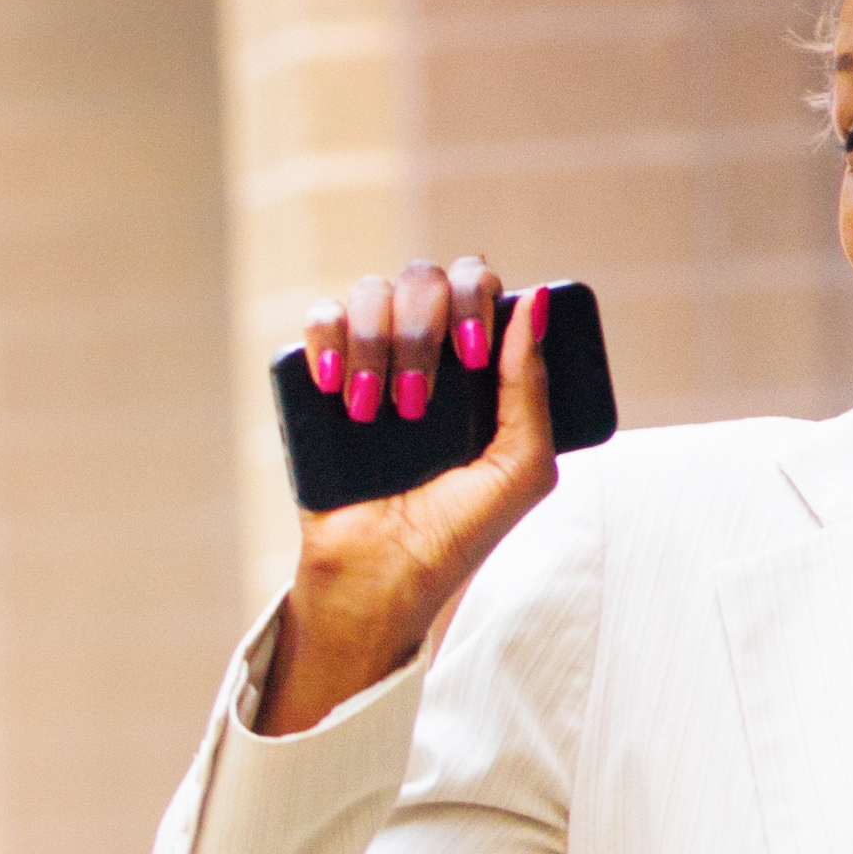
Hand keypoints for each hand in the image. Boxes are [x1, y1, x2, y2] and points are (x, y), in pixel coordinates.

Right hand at [255, 261, 557, 734]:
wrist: (378, 575)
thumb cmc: (454, 535)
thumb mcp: (522, 470)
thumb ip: (533, 390)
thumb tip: (533, 305)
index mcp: (478, 370)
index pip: (480, 288)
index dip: (477, 300)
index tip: (472, 355)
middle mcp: (425, 354)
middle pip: (425, 277)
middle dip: (423, 330)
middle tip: (419, 399)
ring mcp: (370, 361)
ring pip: (370, 293)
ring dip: (373, 345)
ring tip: (375, 413)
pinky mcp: (318, 378)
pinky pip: (320, 318)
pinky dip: (326, 339)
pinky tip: (337, 389)